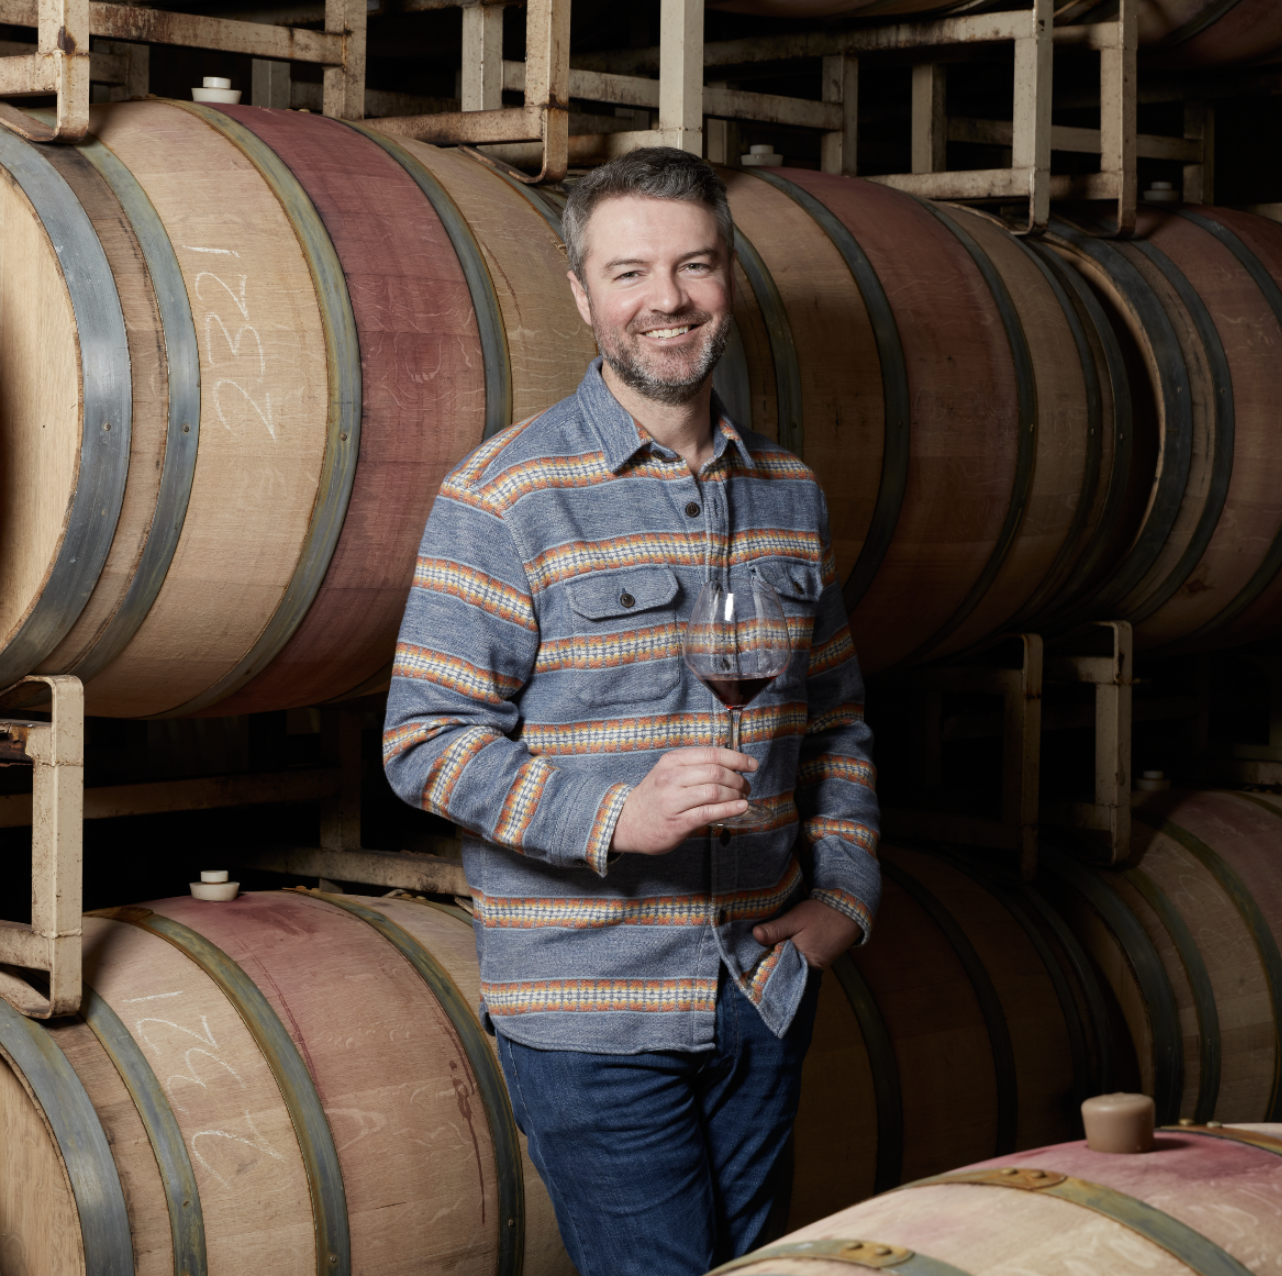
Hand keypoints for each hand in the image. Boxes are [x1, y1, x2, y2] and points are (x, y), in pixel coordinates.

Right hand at [611, 747, 757, 855]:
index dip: (737, 758)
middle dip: (738, 779)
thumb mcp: (668, 773)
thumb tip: (731, 764)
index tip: (751, 764)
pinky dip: (730, 809)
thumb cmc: (654, 797)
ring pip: (715, 791)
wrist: (627, 823)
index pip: (712, 754)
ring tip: (743, 798)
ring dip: (736, 795)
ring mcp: (673, 801)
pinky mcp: (677, 823)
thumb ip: (694, 766)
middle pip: (716, 772)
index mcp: (672, 761)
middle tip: (746, 786)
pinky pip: (709, 813)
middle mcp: (671, 778)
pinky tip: (740, 808)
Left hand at [753, 899, 861, 969]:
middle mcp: (806, 969)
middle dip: (765, 959)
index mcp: (800, 963)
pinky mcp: (814, 959)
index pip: (774, 969)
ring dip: (776, 955)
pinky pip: (795, 959)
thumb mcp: (795, 918)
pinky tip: (776, 944)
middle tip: (748, 950)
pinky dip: (786, 953)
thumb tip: (756, 935)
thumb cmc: (821, 914)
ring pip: (787, 963)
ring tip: (759, 946)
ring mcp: (811, 965)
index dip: (759, 962)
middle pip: (780, 968)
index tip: (745, 956)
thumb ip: (776, 928)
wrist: (848, 911)